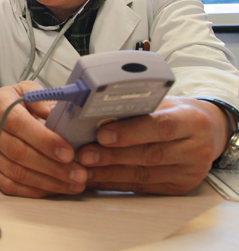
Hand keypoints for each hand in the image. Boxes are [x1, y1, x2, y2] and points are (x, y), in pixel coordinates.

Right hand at [0, 82, 87, 197]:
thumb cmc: (10, 105)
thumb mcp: (25, 93)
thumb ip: (43, 101)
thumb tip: (61, 114)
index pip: (19, 124)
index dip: (45, 140)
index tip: (69, 153)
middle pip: (19, 152)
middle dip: (52, 167)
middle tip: (79, 174)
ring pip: (16, 173)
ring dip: (48, 182)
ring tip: (74, 185)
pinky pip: (10, 186)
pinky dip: (33, 191)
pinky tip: (54, 189)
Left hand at [79, 97, 229, 194]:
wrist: (206, 132)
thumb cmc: (174, 113)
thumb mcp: (161, 104)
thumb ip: (136, 111)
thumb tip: (95, 119)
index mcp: (192, 121)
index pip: (161, 127)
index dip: (130, 132)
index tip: (102, 134)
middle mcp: (196, 149)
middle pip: (150, 155)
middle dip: (112, 156)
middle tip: (84, 155)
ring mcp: (189, 172)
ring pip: (144, 175)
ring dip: (109, 174)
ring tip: (84, 170)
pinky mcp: (179, 187)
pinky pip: (143, 187)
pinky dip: (116, 183)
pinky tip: (96, 179)